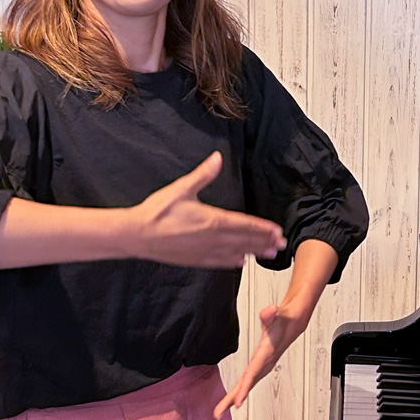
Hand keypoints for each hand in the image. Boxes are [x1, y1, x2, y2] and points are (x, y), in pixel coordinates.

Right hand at [130, 151, 286, 267]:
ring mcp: (204, 251)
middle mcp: (212, 238)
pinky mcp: (195, 260)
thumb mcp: (182, 188)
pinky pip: (219, 262)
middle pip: (245, 240)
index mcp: (213, 220)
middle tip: (281, 245)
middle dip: (264, 242)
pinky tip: (240, 262)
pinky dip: (232, 262)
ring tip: (269, 254)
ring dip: (253, 252)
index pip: (245, 224)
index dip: (263, 228)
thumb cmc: (158, 211)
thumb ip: (204, 174)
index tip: (277, 231)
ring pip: (236, 253)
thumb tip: (217, 158)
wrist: (138, 235)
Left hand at [213, 302, 308, 418]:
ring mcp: (261, 367)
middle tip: (218, 413)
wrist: (292, 324)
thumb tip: (269, 311)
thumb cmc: (283, 320)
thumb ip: (271, 314)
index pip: (253, 372)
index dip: (245, 387)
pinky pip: (247, 382)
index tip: (238, 402)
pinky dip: (238, 391)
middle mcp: (264, 363)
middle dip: (233, 399)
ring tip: (219, 410)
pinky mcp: (259, 367)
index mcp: (266, 354)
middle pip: (247, 384)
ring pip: (246, 385)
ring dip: (233, 398)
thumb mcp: (277, 314)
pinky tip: (231, 399)